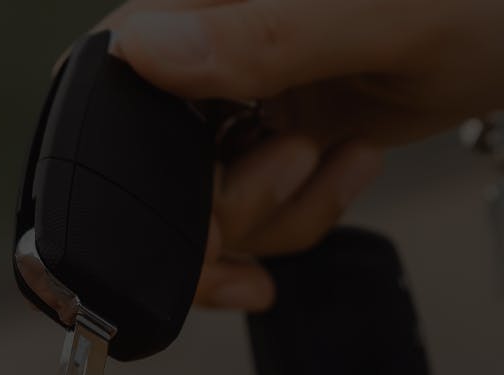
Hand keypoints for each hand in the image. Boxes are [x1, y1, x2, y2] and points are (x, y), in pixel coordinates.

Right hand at [94, 0, 503, 310]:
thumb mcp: (391, 15)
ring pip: (197, 193)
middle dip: (211, 209)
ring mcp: (240, 80)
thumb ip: (264, 35)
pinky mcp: (277, 116)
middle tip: (295, 180)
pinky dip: (297, 212)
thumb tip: (136, 50)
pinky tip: (353, 166)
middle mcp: (206, 32)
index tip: (199, 224)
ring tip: (340, 164)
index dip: (129, 174)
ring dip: (266, 215)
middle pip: (143, 159)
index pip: (111, 79)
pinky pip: (253, 199)